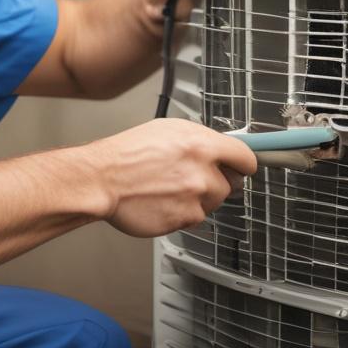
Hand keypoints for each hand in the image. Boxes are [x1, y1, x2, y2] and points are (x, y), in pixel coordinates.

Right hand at [90, 118, 257, 237]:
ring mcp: (195, 197)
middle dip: (217, 181)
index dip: (244, 163)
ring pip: (213, 201)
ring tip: (170, 187)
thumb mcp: (167, 130)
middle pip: (232, 183)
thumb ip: (199, 140)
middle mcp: (202, 171)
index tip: (244, 166)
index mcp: (200, 143)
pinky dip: (183, 212)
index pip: (245, 157)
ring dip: (199, 198)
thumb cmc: (127, 154)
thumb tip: (219, 148)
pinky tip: (164, 200)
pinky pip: (195, 217)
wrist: (102, 179)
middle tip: (193, 176)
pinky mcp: (185, 218)